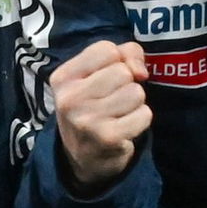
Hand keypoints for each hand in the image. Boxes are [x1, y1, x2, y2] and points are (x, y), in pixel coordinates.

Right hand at [50, 40, 151, 191]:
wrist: (83, 157)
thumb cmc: (93, 107)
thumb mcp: (96, 75)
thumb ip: (124, 55)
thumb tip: (140, 72)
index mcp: (62, 78)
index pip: (106, 49)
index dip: (117, 61)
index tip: (108, 78)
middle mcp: (69, 98)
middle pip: (122, 71)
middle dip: (126, 84)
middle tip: (111, 100)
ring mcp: (87, 119)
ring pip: (136, 92)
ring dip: (134, 103)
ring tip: (118, 114)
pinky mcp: (107, 137)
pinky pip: (144, 114)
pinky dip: (140, 120)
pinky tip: (124, 128)